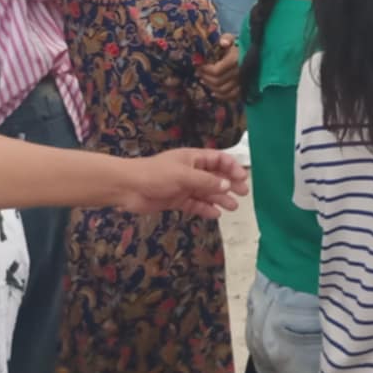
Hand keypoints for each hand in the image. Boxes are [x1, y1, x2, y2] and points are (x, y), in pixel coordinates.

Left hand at [117, 147, 249, 215]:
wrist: (129, 188)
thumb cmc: (156, 175)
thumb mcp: (184, 175)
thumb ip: (207, 181)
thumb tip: (228, 185)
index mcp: (193, 158)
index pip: (218, 159)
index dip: (232, 167)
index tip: (243, 177)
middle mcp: (191, 171)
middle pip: (215, 176)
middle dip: (230, 184)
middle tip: (243, 193)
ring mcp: (184, 186)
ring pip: (207, 192)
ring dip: (220, 198)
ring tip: (233, 207)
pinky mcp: (177, 200)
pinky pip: (196, 204)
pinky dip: (206, 209)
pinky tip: (215, 214)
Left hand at [202, 36, 240, 101]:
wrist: (251, 54)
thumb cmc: (237, 46)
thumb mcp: (231, 38)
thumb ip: (226, 38)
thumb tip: (223, 43)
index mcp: (235, 60)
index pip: (216, 71)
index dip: (205, 70)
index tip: (199, 66)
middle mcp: (239, 72)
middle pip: (218, 82)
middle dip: (205, 78)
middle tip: (199, 74)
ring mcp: (242, 82)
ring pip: (222, 90)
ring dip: (211, 87)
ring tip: (204, 81)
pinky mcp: (243, 88)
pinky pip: (231, 96)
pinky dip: (221, 96)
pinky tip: (213, 91)